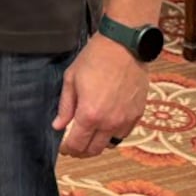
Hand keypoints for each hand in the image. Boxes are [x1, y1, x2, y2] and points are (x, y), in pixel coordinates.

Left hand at [51, 33, 149, 156]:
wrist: (124, 45)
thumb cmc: (96, 58)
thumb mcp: (72, 78)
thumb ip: (65, 106)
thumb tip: (58, 125)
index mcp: (89, 114)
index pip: (76, 144)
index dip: (67, 149)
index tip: (63, 146)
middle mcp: (109, 122)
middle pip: (93, 150)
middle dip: (81, 151)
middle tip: (74, 145)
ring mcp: (125, 120)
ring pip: (110, 144)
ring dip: (98, 143)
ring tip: (90, 135)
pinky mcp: (137, 114)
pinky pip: (124, 133)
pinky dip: (113, 134)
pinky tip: (106, 125)